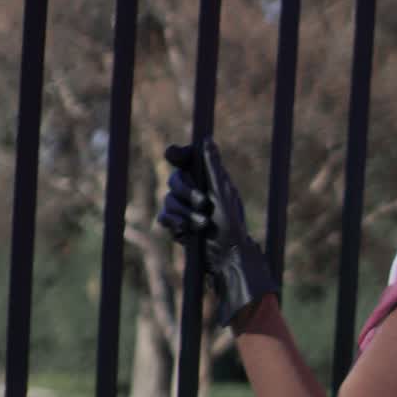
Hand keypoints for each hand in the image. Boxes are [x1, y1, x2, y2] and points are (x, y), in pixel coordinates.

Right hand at [157, 137, 277, 325]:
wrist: (227, 255)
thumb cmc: (231, 224)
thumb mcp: (224, 192)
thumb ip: (213, 167)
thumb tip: (208, 141)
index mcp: (207, 179)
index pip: (186, 159)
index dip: (177, 154)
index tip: (172, 155)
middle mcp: (194, 191)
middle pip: (174, 179)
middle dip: (186, 191)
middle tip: (203, 202)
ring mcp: (184, 208)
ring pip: (168, 199)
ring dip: (185, 212)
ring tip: (203, 224)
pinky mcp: (177, 225)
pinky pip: (164, 217)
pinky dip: (174, 222)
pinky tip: (186, 230)